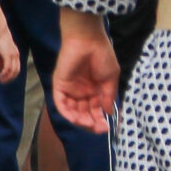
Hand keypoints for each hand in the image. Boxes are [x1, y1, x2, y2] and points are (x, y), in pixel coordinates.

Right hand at [0, 26, 21, 83]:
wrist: (0, 32)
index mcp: (15, 55)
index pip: (17, 68)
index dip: (12, 75)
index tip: (5, 79)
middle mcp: (16, 56)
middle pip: (16, 71)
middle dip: (10, 78)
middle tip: (3, 82)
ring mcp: (13, 55)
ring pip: (13, 70)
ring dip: (7, 77)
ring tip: (1, 80)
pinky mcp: (8, 55)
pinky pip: (8, 66)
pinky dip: (5, 73)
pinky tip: (1, 75)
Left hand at [54, 14, 120, 133]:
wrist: (88, 41)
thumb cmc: (102, 56)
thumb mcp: (111, 77)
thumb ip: (108, 96)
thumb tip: (109, 113)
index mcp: (94, 89)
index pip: (95, 109)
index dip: (100, 119)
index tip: (107, 128)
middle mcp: (82, 91)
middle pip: (84, 112)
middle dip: (91, 122)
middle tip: (99, 129)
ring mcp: (70, 89)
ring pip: (73, 111)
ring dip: (80, 120)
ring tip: (89, 124)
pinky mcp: (59, 86)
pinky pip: (61, 103)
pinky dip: (67, 112)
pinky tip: (76, 119)